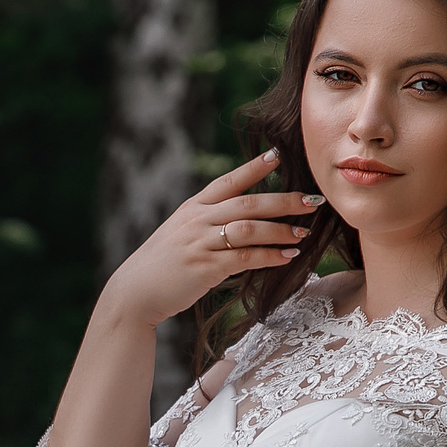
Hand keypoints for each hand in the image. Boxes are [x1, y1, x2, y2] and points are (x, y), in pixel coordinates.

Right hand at [97, 148, 323, 327]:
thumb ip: (206, 221)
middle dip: (283, 201)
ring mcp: (200, 242)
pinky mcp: (205, 267)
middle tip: (312, 200)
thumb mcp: (180, 233)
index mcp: (192, 207)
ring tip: (304, 233)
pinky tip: (287, 257)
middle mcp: (197, 220)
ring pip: (250, 229)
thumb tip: (240, 218)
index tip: (277, 155)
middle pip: (248, 203)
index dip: (253, 168)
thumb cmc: (162, 265)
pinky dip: (270, 256)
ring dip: (281, 230)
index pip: (228, 181)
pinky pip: (245, 258)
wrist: (134, 292)